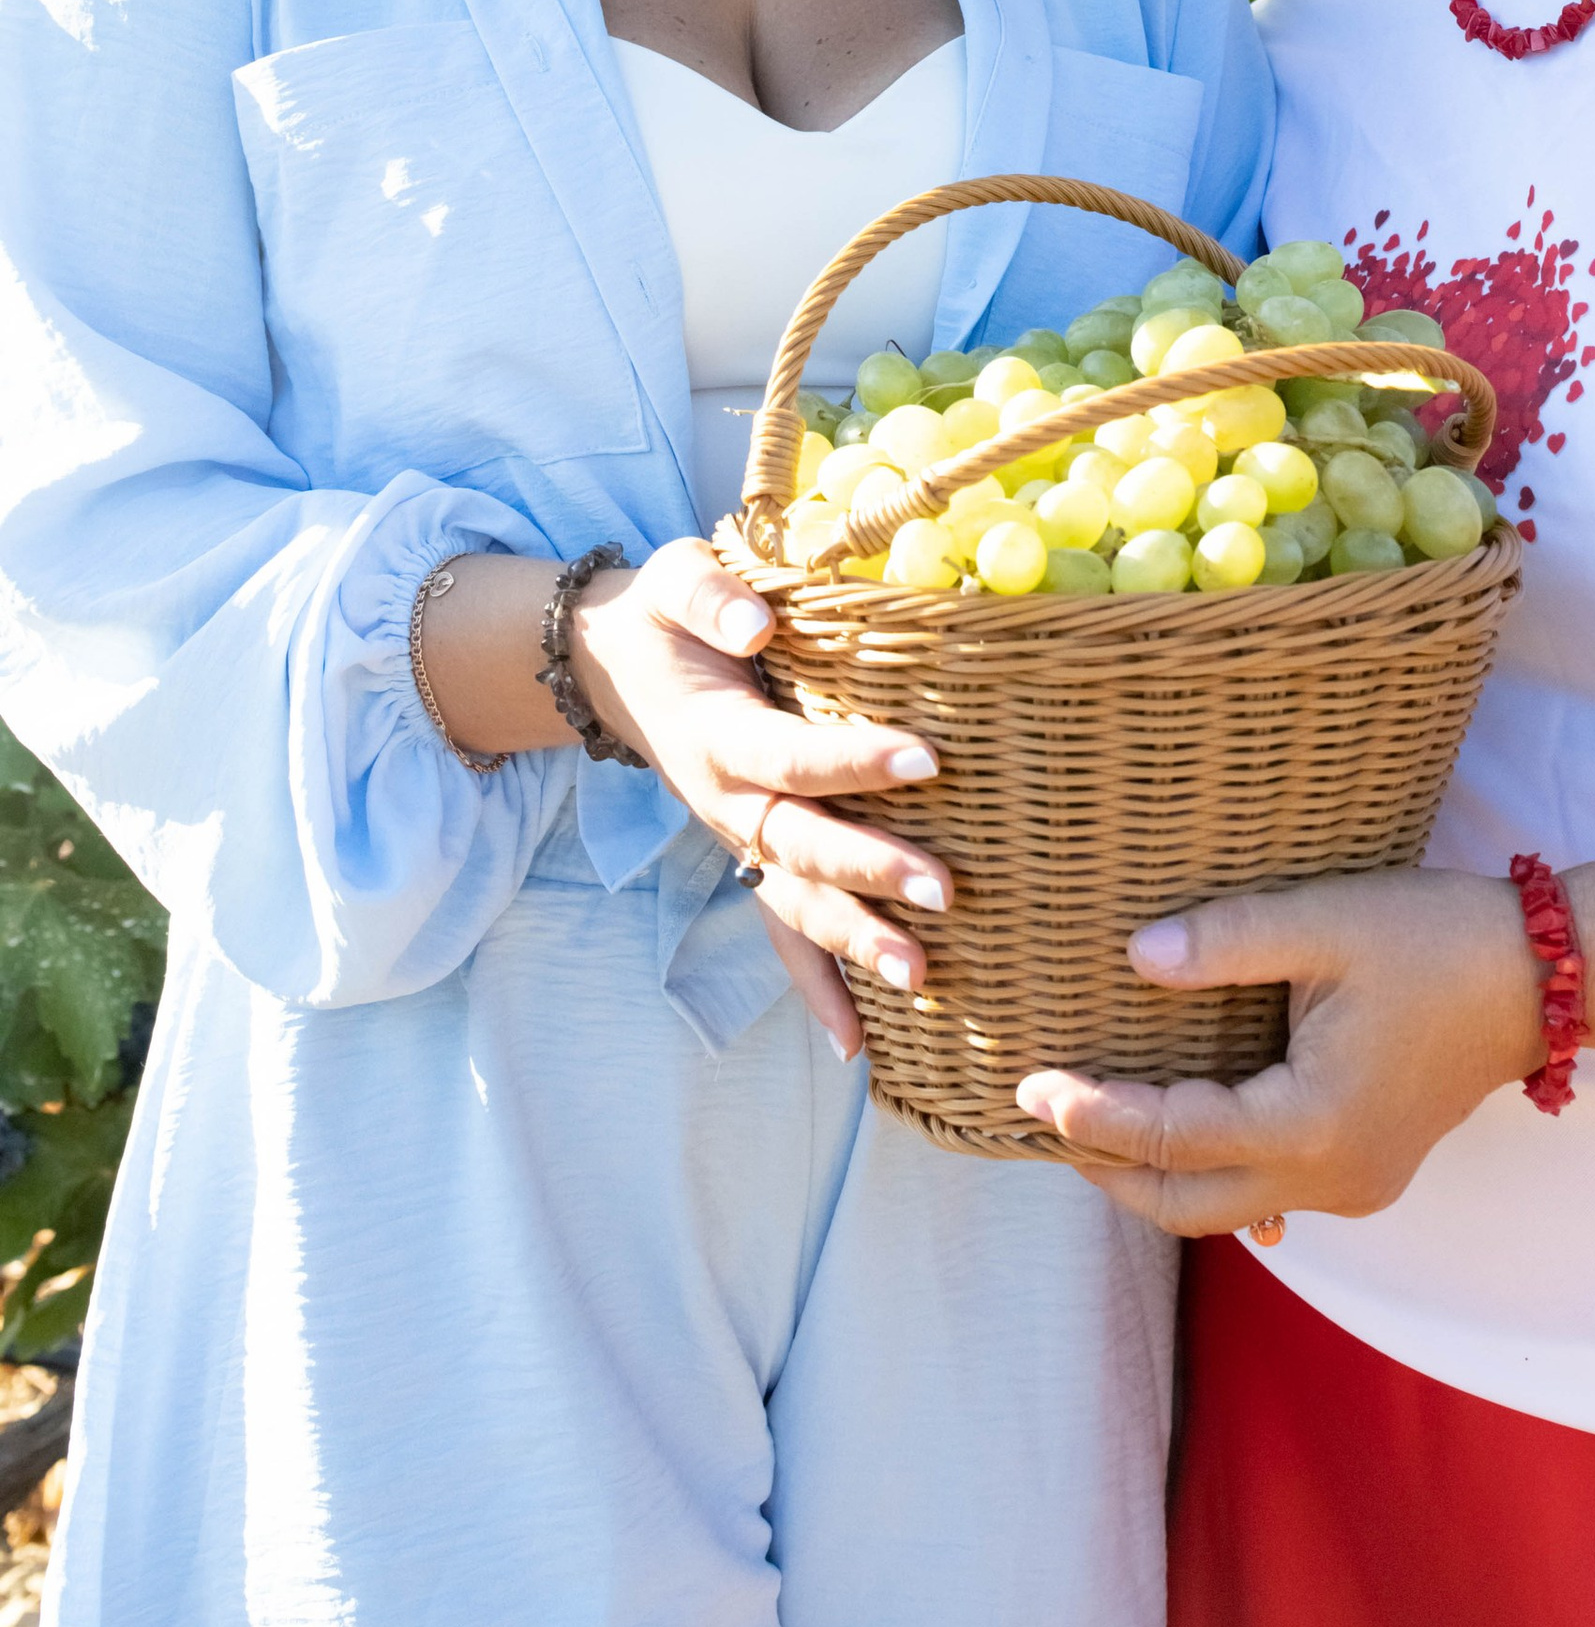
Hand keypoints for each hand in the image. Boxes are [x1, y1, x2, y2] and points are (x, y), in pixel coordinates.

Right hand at [571, 539, 948, 1027]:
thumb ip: (711, 597)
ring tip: (922, 978)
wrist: (614, 664)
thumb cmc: (666, 616)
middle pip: (800, 846)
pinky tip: (861, 1046)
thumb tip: (757, 622)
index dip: (854, 760)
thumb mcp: (675, 580)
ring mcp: (736, 839)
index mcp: (718, 734)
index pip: (792, 756)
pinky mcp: (749, 856)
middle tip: (947, 892)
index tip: (927, 757)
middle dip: (871, 871)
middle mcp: (726, 801)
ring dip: (855, 944)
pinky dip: (816, 990)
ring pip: (795, 903)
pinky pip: (781, 932)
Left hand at [1015, 869, 1543, 1237]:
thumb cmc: (1436, 940)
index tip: (1030, 1086)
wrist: (1541, 977)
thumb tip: (1135, 958)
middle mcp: (1328, 1179)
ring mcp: (1352, 1187)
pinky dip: (1206, 1169)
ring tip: (1090, 1125)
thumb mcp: (1326, 924)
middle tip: (1042, 1119)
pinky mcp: (1366, 1174)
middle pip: (1185, 1205)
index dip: (1093, 1115)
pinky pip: (1263, 1192)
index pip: (1173, 1136)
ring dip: (1154, 1176)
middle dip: (1106, 1169)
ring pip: (1223, 1209)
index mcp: (1312, 1125)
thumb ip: (1226, 942)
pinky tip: (1176, 1126)